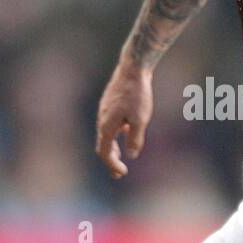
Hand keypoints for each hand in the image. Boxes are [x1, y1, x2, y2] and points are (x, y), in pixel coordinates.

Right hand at [95, 60, 153, 178]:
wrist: (132, 69)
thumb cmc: (137, 94)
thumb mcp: (140, 119)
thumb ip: (135, 139)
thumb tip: (132, 155)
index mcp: (107, 126)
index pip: (105, 152)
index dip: (112, 165)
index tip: (122, 173)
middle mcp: (102, 120)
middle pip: (103, 146)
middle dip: (110, 161)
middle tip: (119, 173)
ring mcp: (105, 111)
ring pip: (105, 135)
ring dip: (112, 148)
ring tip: (119, 157)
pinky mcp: (110, 104)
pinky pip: (109, 125)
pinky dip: (115, 135)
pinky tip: (124, 134)